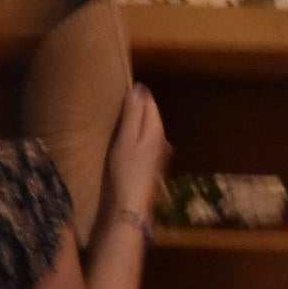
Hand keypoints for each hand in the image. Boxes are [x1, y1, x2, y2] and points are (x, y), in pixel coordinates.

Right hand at [104, 85, 169, 221]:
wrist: (133, 202)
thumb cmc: (127, 169)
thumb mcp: (126, 139)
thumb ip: (133, 115)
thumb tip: (138, 89)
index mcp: (156, 129)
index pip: (151, 103)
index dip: (140, 94)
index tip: (128, 86)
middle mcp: (162, 138)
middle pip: (152, 115)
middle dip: (141, 105)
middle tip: (124, 97)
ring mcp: (160, 151)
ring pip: (151, 128)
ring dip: (140, 120)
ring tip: (125, 114)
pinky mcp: (154, 163)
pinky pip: (148, 140)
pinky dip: (140, 134)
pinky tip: (130, 139)